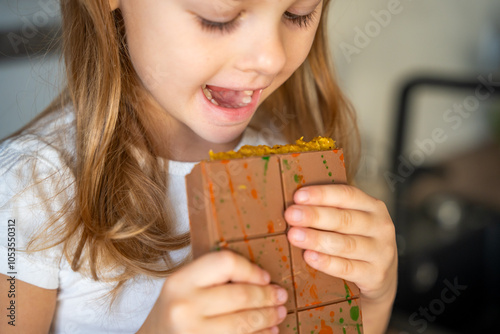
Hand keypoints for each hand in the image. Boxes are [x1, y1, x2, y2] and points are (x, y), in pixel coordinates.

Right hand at [137, 250, 287, 333]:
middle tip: (281, 296)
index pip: (225, 263)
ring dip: (268, 318)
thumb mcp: (184, 287)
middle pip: (240, 295)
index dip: (251, 270)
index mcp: (180, 282)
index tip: (265, 277)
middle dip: (267, 297)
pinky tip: (269, 332)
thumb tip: (262, 278)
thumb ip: (213, 278)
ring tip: (280, 313)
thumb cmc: (174, 312)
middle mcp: (184, 307)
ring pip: (244, 323)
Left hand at [284, 184, 396, 331]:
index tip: (298, 196)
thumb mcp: (352, 219)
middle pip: (345, 219)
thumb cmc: (357, 239)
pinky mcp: (375, 275)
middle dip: (315, 216)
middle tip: (291, 215)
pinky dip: (326, 262)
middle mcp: (380, 227)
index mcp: (373, 206)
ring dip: (316, 239)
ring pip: (345, 244)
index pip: (347, 195)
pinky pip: (347, 268)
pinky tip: (309, 256)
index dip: (322, 194)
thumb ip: (330, 209)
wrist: (379, 274)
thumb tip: (295, 203)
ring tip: (294, 235)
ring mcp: (380, 252)